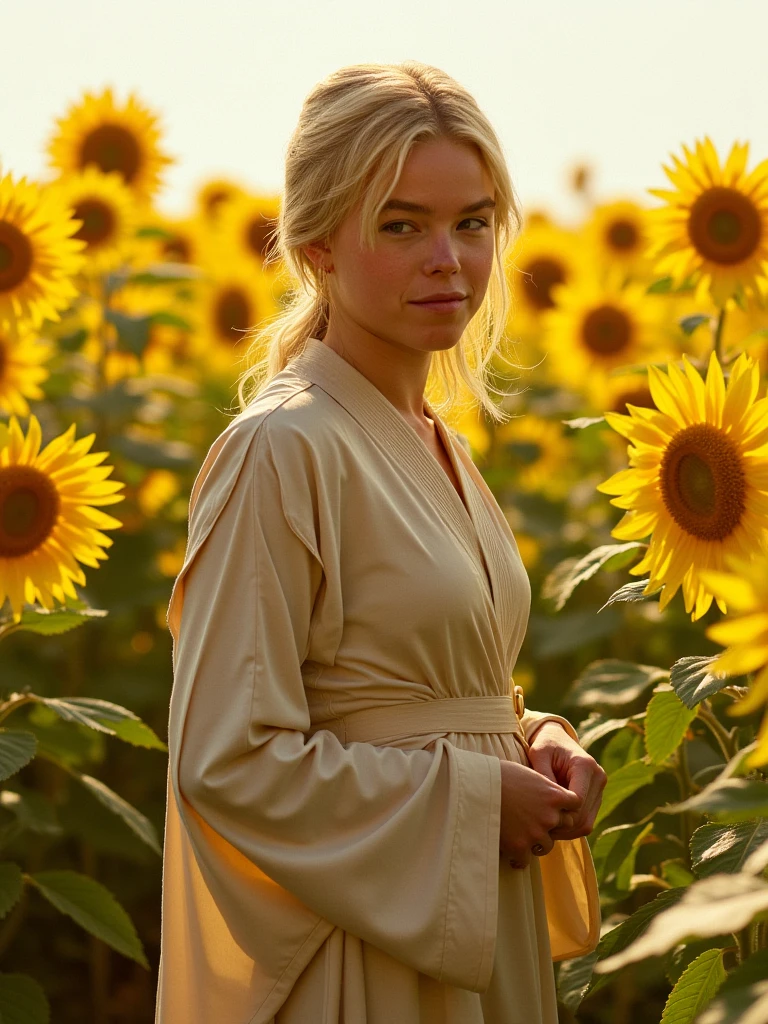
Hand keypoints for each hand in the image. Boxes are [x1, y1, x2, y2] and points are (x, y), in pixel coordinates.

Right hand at [498, 759, 582, 867]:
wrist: (476, 787)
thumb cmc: (498, 775)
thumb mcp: (527, 773)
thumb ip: (543, 786)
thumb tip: (546, 793)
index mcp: (554, 794)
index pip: (575, 804)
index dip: (565, 805)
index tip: (554, 804)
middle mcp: (550, 816)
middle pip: (565, 825)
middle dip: (553, 823)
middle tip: (537, 820)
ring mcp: (536, 833)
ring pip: (548, 845)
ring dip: (537, 841)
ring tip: (522, 835)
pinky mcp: (520, 847)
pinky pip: (526, 860)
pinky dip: (519, 857)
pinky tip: (510, 851)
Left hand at [525, 722, 606, 840]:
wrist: (557, 739)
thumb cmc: (545, 746)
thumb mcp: (539, 753)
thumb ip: (543, 774)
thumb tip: (547, 801)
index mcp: (585, 765)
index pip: (577, 800)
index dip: (559, 812)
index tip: (540, 816)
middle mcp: (598, 777)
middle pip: (582, 815)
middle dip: (562, 825)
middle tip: (539, 830)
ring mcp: (600, 788)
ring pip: (586, 823)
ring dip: (567, 831)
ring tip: (545, 831)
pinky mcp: (597, 797)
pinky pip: (587, 822)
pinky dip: (571, 829)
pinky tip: (554, 827)